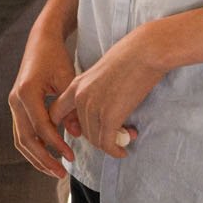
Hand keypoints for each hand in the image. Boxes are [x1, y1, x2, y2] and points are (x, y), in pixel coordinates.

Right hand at [9, 17, 76, 177]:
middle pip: (26, 139)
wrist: (40, 42)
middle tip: (61, 173)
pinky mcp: (17, 107)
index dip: (56, 145)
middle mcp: (15, 101)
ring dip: (37, 158)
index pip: (41, 127)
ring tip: (55, 171)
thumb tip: (76, 134)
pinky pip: (22, 133)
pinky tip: (48, 157)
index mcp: (27, 92)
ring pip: (21, 140)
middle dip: (43, 159)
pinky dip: (34, 148)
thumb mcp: (68, 80)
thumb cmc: (55, 57)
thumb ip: (71, 108)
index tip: (71, 156)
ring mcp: (13, 105)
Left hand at [61, 23, 168, 157]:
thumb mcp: (102, 73)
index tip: (81, 133)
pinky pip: (107, 143)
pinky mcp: (109, 117)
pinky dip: (115, 151)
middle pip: (82, 130)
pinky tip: (123, 151)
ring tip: (128, 136)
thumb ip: (96, 90)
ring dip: (111, 143)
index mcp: (76, 85)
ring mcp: (93, 108)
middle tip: (118, 134)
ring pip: (95, 139)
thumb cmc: (130, 58)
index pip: (57, 113)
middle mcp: (80, 98)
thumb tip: (102, 107)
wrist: (145, 51)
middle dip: (99, 136)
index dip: (67, 126)